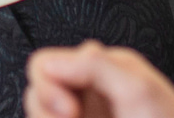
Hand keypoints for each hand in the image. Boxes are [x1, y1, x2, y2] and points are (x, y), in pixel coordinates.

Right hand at [24, 43, 173, 117]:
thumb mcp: (137, 88)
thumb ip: (94, 66)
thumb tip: (49, 62)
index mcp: (97, 69)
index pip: (44, 64)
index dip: (48, 86)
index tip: (70, 110)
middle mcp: (86, 94)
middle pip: (36, 94)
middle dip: (47, 111)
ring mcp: (84, 116)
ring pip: (41, 114)